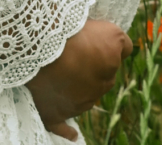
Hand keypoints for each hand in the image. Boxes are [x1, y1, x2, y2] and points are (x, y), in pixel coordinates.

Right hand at [26, 19, 132, 140]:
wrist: (41, 44)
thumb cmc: (70, 29)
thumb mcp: (107, 27)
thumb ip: (118, 41)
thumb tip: (120, 50)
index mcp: (112, 62)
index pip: (119, 51)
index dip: (104, 42)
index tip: (91, 35)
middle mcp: (101, 84)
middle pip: (102, 75)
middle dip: (91, 65)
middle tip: (70, 50)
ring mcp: (79, 102)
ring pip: (84, 95)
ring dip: (77, 87)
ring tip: (57, 69)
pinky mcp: (57, 113)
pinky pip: (63, 126)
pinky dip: (66, 130)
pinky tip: (71, 134)